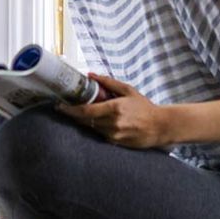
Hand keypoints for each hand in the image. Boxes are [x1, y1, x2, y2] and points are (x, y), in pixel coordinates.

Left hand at [56, 72, 172, 148]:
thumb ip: (108, 82)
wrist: (160, 126)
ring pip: (91, 128)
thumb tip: (90, 75)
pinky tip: (99, 121)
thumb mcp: (128, 90)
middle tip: (64, 107)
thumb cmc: (144, 107)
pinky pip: (100, 135)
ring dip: (85, 121)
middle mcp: (112, 123)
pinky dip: (96, 127)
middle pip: (85, 121)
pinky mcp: (116, 143)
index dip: (70, 110)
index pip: (85, 112)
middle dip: (73, 115)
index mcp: (114, 108)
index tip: (59, 106)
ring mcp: (114, 135)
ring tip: (82, 112)